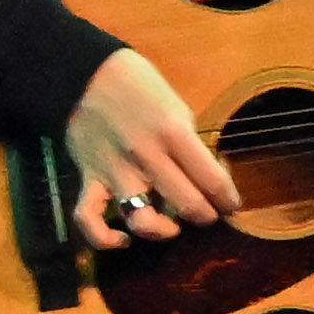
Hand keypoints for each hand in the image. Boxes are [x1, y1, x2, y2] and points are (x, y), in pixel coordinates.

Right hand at [61, 47, 237, 253]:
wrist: (83, 73)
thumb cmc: (138, 86)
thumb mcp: (176, 106)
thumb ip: (189, 144)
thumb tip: (206, 177)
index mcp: (174, 133)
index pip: (213, 181)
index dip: (229, 200)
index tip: (231, 204)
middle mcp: (147, 156)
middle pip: (187, 205)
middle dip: (206, 216)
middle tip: (208, 214)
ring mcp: (116, 171)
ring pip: (143, 221)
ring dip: (164, 231)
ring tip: (172, 227)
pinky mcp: (89, 179)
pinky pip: (90, 219)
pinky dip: (105, 238)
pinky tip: (123, 240)